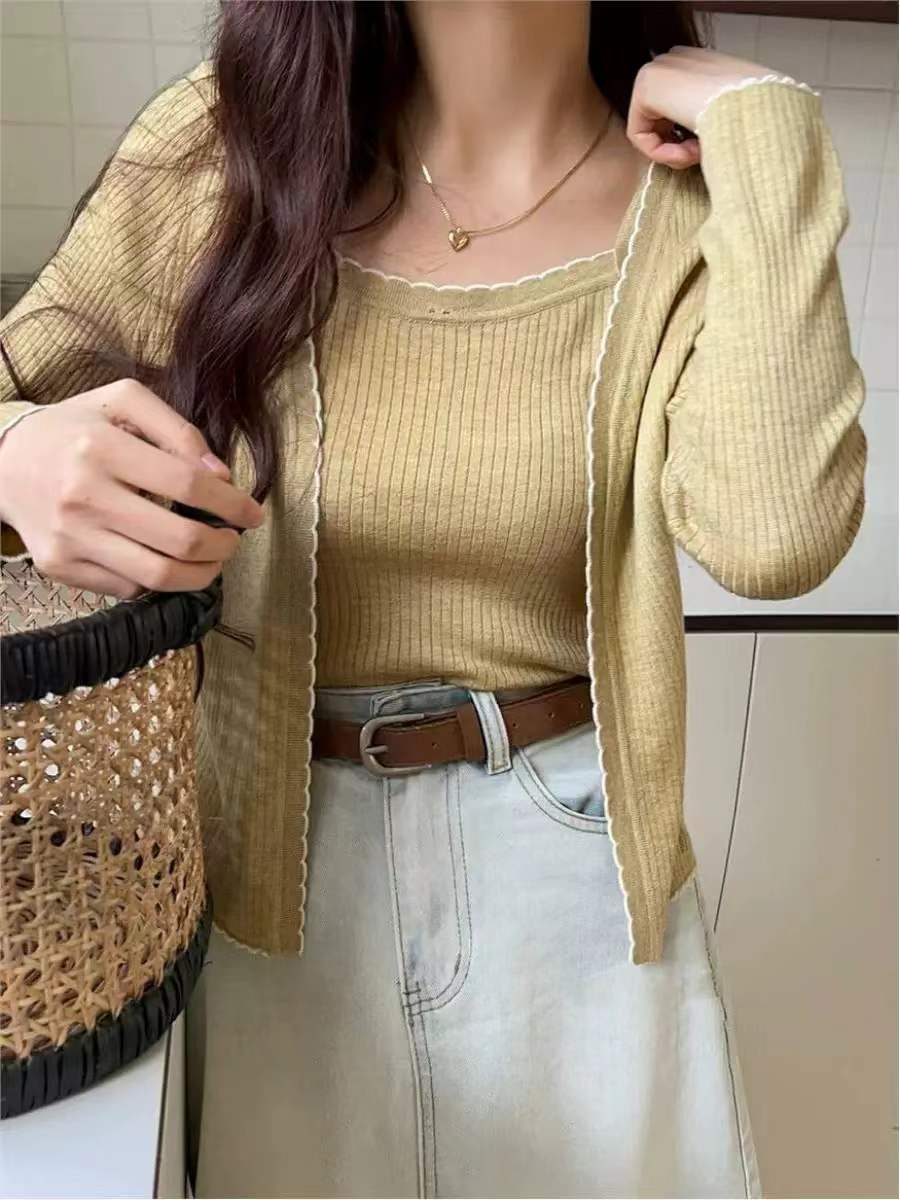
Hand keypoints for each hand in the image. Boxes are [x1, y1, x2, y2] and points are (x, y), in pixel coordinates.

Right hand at [0, 378, 263, 598]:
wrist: (3, 462)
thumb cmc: (74, 428)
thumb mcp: (123, 402)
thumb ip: (178, 430)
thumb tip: (221, 476)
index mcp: (100, 447)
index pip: (189, 486)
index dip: (232, 504)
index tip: (253, 514)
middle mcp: (83, 496)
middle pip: (180, 540)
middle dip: (223, 545)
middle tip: (233, 539)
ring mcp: (70, 538)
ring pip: (158, 577)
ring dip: (202, 573)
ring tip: (213, 558)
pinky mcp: (61, 567)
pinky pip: (128, 587)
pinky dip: (158, 580)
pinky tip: (167, 561)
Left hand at [627, 46, 776, 168]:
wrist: (756, 109)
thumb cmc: (753, 118)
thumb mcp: (734, 116)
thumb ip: (709, 122)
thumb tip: (697, 142)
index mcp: (699, 63)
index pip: (677, 111)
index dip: (692, 140)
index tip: (711, 146)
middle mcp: (676, 59)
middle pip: (661, 122)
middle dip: (681, 147)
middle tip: (703, 153)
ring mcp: (658, 68)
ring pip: (652, 132)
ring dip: (676, 153)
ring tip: (699, 152)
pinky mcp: (645, 86)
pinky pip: (640, 137)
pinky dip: (662, 155)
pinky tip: (687, 152)